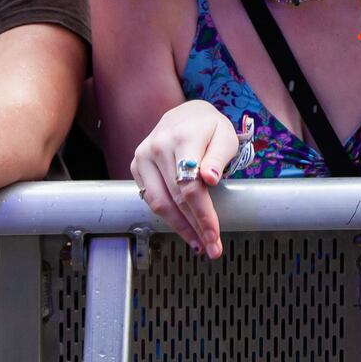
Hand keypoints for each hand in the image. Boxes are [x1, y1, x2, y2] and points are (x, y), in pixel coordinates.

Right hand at [129, 100, 238, 258]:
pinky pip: (150, 198)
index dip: (203, 214)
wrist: (186, 115)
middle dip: (195, 227)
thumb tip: (210, 178)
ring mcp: (142, 157)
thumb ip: (218, 156)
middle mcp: (157, 147)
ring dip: (179, 227)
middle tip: (211, 247)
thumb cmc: (210, 127)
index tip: (215, 235)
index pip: (190, 185)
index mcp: (182, 138)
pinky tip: (182, 228)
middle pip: (175, 198)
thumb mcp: (224, 136)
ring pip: (159, 203)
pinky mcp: (136, 166)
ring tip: (198, 243)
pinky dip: (166, 216)